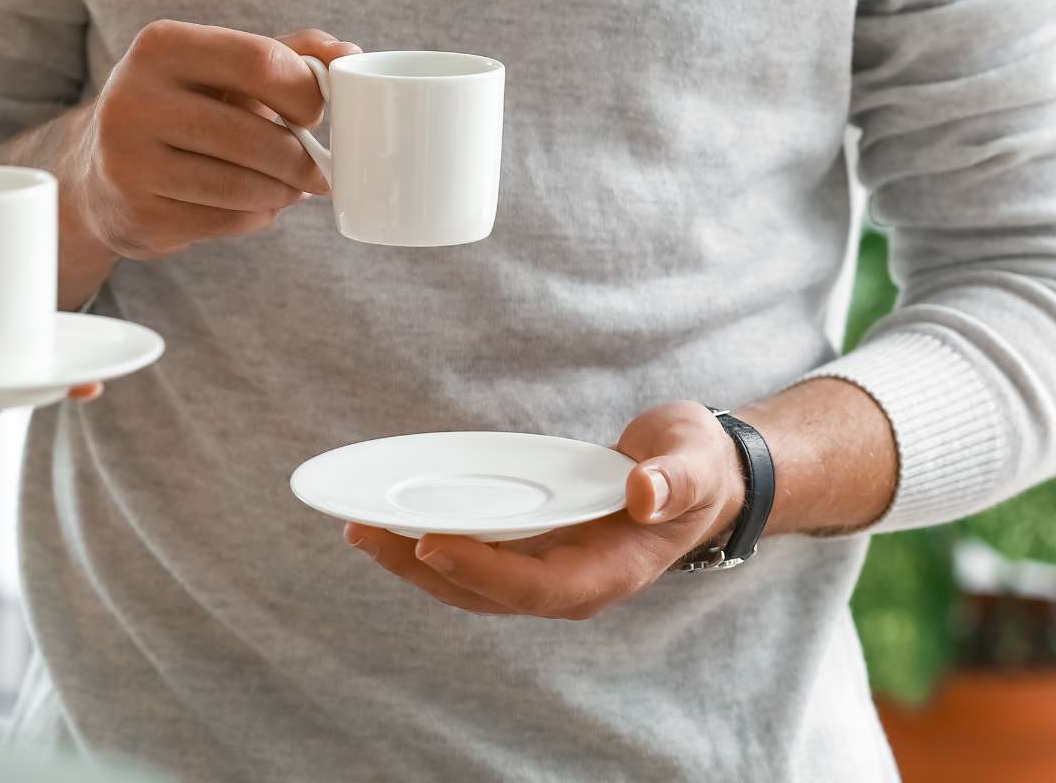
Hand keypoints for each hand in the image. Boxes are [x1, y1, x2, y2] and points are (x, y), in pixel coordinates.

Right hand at [63, 22, 359, 259]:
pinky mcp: (137, 214)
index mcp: (159, 46)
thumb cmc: (182, 108)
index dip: (305, 93)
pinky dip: (256, 215)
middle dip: (301, 157)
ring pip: (244, 185)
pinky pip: (226, 220)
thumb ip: (288, 52)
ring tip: (289, 186)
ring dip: (284, 191)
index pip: (261, 61)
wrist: (100, 172)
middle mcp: (133, 99)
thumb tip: (349, 56)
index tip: (315, 112)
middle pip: (257, 134)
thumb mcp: (221, 66)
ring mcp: (128, 162)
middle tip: (316, 167)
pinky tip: (253, 204)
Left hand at [344, 402, 745, 619]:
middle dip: (421, 568)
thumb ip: (676, 478)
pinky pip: (471, 560)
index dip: (481, 571)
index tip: (430, 542)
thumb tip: (644, 492)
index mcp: (610, 571)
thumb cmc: (694, 467)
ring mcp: (547, 572)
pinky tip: (388, 524)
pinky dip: (427, 546)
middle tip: (364, 534)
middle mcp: (571, 584)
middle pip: (485, 594)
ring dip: (411, 562)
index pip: (536, 586)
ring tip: (358, 531)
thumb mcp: (694, 461)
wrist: (697, 478)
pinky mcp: (529, 552)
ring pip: (469, 584)